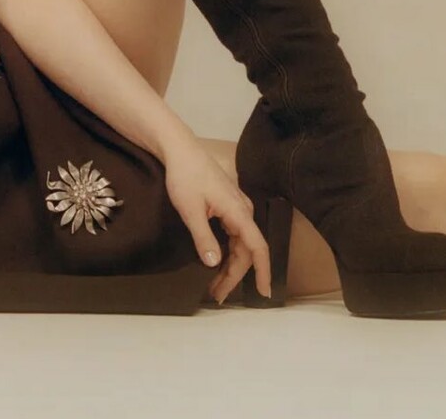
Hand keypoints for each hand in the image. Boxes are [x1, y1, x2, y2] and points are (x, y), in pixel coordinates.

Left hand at [162, 139, 273, 304]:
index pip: (257, 247)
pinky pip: (235, 235)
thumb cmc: (185, 177)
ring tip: (215, 286)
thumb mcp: (190, 210)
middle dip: (235, 276)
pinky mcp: (229, 206)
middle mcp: (243, 210)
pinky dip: (229, 253)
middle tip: (218, 296)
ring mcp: (237, 208)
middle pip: (247, 250)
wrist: (180, 150)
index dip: (262, 271)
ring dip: (231, 266)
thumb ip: (203, 237)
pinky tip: (219, 263)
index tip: (264, 292)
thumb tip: (214, 263)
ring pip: (241, 244)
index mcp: (238, 212)